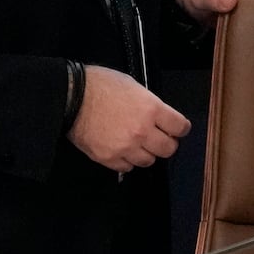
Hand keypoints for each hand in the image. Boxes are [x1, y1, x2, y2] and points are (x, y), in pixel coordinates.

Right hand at [66, 65, 189, 172]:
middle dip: (167, 143)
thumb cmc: (102, 85)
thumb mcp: (134, 86)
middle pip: (168, 149)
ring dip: (147, 153)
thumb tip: (159, 117)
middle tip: (160, 138)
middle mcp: (142, 131)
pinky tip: (122, 149)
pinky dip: (128, 160)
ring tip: (139, 143)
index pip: (180, 127)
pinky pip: (127, 167)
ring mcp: (125, 147)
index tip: (177, 128)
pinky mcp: (109, 158)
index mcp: (151, 109)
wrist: (72, 98)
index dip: (180, 128)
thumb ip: (150, 104)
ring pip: (149, 161)